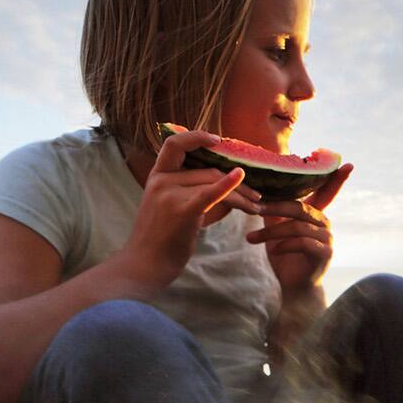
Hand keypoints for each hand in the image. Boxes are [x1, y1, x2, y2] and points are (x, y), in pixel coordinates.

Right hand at [119, 129, 260, 289]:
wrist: (145, 265)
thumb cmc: (163, 239)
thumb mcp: (175, 208)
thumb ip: (198, 193)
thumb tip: (234, 185)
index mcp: (157, 176)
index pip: (173, 143)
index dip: (196, 136)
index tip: (217, 139)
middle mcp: (161, 181)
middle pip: (208, 172)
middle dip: (237, 184)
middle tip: (257, 196)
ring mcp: (169, 194)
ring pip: (215, 184)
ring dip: (242, 196)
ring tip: (257, 207)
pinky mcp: (181, 210)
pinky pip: (209, 193)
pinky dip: (227, 184)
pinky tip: (241, 177)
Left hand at [251, 163, 350, 293]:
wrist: (295, 287)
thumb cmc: (286, 256)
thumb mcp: (277, 230)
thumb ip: (273, 212)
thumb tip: (256, 192)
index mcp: (316, 215)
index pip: (327, 192)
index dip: (337, 178)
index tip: (348, 163)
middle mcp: (325, 224)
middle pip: (300, 207)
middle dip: (274, 207)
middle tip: (253, 209)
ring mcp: (327, 239)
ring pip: (297, 226)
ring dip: (271, 232)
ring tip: (251, 238)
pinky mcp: (324, 254)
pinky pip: (302, 243)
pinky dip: (284, 245)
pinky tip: (272, 250)